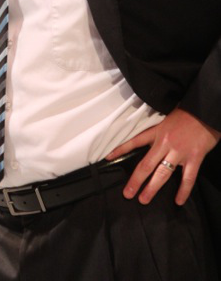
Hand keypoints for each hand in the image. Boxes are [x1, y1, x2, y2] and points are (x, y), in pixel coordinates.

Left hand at [105, 108, 219, 205]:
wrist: (205, 110)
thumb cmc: (187, 113)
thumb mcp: (167, 118)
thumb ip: (159, 131)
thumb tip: (151, 143)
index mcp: (157, 131)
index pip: (135, 141)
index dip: (120, 149)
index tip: (107, 157)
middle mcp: (165, 143)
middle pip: (146, 164)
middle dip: (136, 180)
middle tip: (127, 194)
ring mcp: (179, 152)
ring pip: (163, 174)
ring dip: (152, 188)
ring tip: (144, 199)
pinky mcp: (194, 158)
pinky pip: (188, 178)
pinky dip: (183, 191)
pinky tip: (178, 201)